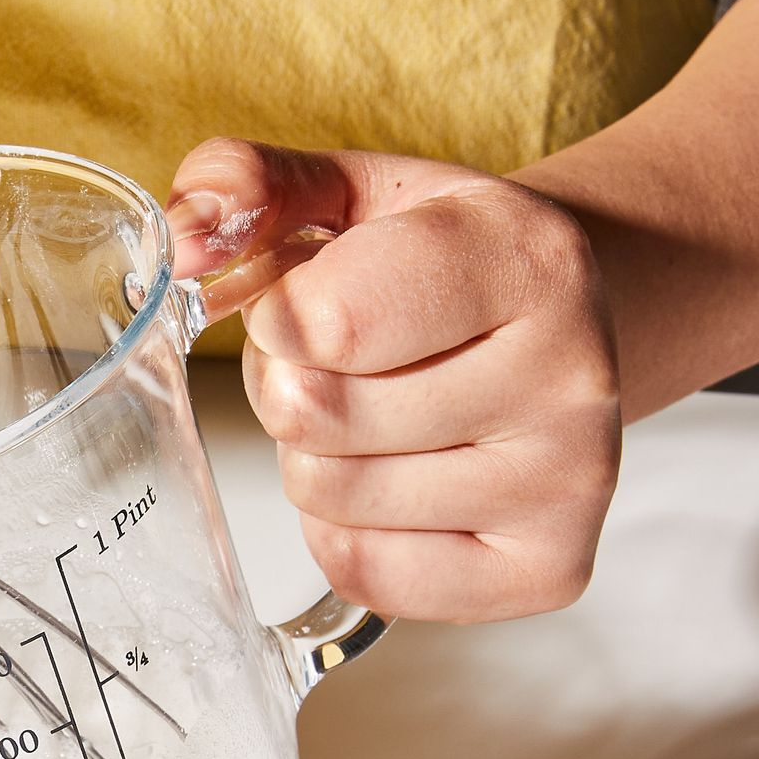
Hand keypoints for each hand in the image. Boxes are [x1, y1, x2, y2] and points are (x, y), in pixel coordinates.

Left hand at [166, 138, 620, 622]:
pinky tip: (401, 477)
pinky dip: (348, 532)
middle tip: (344, 361)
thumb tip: (187, 241)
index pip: (327, 323)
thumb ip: (249, 186)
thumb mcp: (351, 191)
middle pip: (311, 417)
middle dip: (288, 385)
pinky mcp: (547, 570)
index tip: (313, 296)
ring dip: (316, 459)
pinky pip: (363, 571)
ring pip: (329, 497)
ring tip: (377, 412)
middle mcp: (572, 373)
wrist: (558, 324)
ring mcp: (570, 483)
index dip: (278, 315)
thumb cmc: (438, 260)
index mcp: (527, 257)